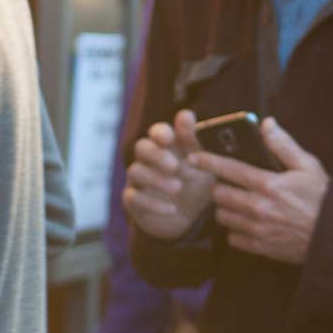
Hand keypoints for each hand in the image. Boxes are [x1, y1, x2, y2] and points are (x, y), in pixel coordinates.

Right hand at [123, 110, 215, 240]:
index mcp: (167, 147)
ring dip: (156, 179)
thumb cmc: (195, 185)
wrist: (189, 219)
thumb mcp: (200, 165)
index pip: (157, 132)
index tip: (170, 137)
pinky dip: (153, 203)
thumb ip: (192, 142)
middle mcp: (148, 160)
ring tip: (178, 188)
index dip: (160, 132)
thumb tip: (185, 113)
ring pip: (135, 171)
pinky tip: (172, 209)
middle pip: (141, 147)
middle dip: (157, 154)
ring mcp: (138, 180)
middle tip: (175, 166)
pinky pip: (133, 198)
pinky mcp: (133, 202)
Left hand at [189, 117, 328, 264]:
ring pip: (222, 216)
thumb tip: (266, 124)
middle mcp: (258, 207)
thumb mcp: (308, 166)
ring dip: (226, 208)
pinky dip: (236, 230)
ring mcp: (257, 229)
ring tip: (237, 202)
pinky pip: (232, 237)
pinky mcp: (259, 246)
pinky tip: (247, 222)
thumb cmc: (322, 197)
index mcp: (268, 184)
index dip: (207, 160)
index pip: (228, 168)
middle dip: (220, 186)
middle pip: (219, 194)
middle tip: (229, 183)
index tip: (194, 157)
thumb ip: (284, 145)